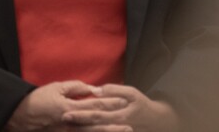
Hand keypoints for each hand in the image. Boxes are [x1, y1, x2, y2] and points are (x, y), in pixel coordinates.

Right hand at [4, 81, 130, 130]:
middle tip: (130, 125)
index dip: (110, 104)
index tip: (124, 103)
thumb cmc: (39, 98)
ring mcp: (68, 131)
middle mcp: (71, 122)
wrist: (22, 115)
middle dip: (113, 125)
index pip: (95, 105)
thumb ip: (76, 88)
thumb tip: (93, 89)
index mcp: (70, 107)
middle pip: (96, 123)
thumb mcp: (57, 87)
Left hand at [62, 84, 179, 131]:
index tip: (66, 112)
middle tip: (62, 120)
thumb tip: (97, 90)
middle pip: (93, 126)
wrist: (156, 123)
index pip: (97, 113)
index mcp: (120, 113)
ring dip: (81, 131)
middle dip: (77, 124)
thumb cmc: (141, 105)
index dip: (81, 113)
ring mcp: (117, 131)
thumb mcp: (132, 93)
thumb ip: (115, 90)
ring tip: (66, 127)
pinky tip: (78, 131)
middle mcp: (117, 125)